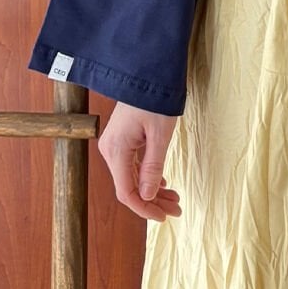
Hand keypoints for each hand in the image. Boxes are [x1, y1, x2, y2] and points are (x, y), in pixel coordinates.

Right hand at [97, 100, 181, 221]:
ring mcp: (114, 144)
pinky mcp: (121, 138)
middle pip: (130, 187)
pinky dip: (147, 176)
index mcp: (116, 151)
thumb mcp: (160, 134)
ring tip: (174, 198)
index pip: (127, 192)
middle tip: (176, 209)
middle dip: (153, 201)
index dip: (145, 209)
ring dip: (152, 190)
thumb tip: (148, 196)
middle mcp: (110, 150)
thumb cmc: (155, 99)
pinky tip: (162, 182)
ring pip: (132, 177)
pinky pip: (132, 165)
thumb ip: (153, 166)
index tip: (164, 217)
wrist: (148, 71)